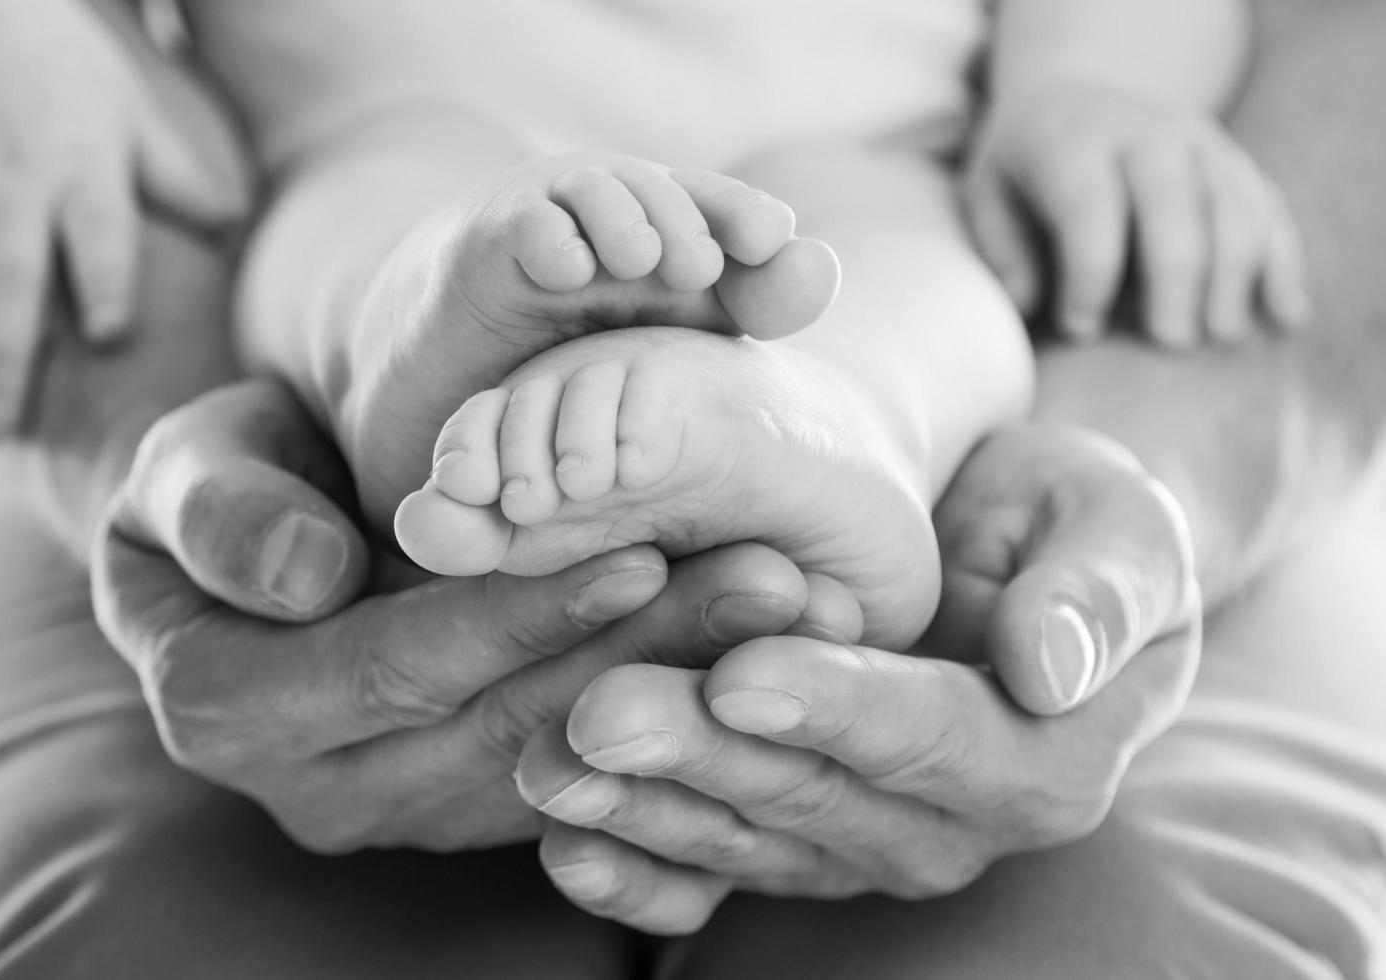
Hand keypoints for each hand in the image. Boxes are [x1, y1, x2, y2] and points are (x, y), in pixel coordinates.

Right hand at [0, 0, 246, 440]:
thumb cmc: (70, 83)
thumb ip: (180, 180)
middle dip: (7, 358)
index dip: (103, 279)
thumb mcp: (135, 119)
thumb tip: (236, 224)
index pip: (96, 229)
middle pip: (9, 281)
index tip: (111, 335)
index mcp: (81, 172)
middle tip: (9, 432)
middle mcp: (15, 195)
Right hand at [93, 377, 851, 850]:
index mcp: (231, 712)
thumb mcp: (184, 468)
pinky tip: (768, 654)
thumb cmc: (218, 481)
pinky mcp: (480, 801)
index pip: (395, 670)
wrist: (253, 536)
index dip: (516, 615)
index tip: (638, 550)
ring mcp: (411, 807)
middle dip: (646, 655)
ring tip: (795, 609)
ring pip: (567, 758)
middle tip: (772, 582)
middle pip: (506, 725)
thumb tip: (307, 575)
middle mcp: (326, 788)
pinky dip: (677, 715)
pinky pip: (590, 774)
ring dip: (684, 685)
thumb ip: (220, 513)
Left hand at [514, 424, 1200, 933]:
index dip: (837, 709)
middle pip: (815, 797)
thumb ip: (1098, 595)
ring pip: (746, 837)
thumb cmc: (1074, 526)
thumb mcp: (1120, 533)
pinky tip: (560, 847)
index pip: (930, 739)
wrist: (1016, 554)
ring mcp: (860, 844)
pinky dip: (637, 871)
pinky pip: (711, 873)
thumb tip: (1048, 667)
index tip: (741, 672)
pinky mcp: (792, 839)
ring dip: (644, 808)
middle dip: (704, 757)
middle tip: (602, 711)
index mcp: (1042, 764)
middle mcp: (949, 828)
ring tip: (547, 763)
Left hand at [963, 81, 1309, 345]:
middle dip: (1177, 274)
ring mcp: (1202, 143)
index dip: (1089, 273)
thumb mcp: (990, 193)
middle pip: (1175, 200)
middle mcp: (1147, 133)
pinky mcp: (1236, 162)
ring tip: (1224, 339)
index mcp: (1076, 142)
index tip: (1080, 330)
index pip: (1091, 207)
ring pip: (1234, 204)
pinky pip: (1270, 210)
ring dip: (1237, 274)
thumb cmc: (1024, 165)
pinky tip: (1287, 318)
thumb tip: (1029, 305)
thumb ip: (1005, 248)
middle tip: (1172, 343)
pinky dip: (1283, 264)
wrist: (1076, 92)